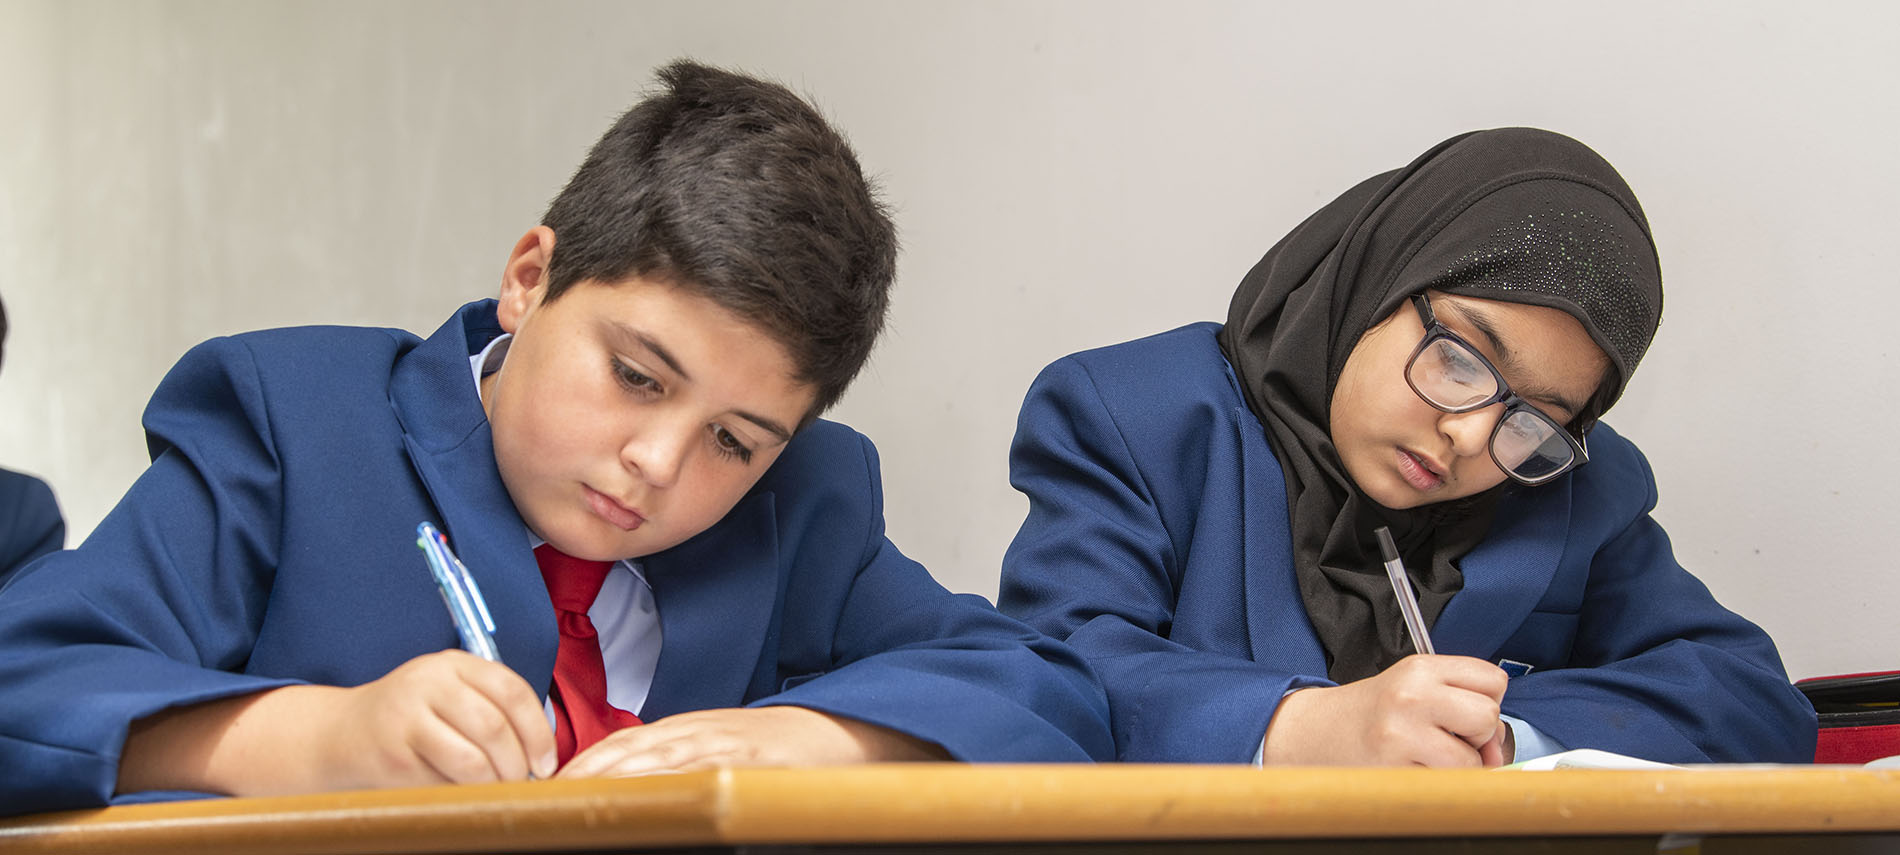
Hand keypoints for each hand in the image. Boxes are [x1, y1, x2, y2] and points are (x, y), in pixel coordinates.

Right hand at [316, 649, 557, 786]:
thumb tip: (540, 751)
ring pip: (470, 761)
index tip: (546, 762)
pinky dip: (461, 794)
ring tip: (496, 790)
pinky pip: (442, 783)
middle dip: (517, 764)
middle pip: (494, 728)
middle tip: (522, 782)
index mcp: (453, 663)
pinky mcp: (393, 757)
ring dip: (492, 784)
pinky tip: (462, 792)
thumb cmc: (412, 715)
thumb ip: (491, 705)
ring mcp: (406, 719)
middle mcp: (428, 684)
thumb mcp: (450, 691)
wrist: (343, 732)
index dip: (538, 732)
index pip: (512, 692)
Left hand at [555, 706, 947, 778]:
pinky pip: (694, 775)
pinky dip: (661, 786)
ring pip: (649, 764)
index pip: (617, 746)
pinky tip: (636, 800)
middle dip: (579, 780)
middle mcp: (698, 733)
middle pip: (622, 755)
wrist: (849, 732)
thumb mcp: (726, 746)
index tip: (540, 792)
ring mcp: (722, 747)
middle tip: (538, 806)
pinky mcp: (747, 762)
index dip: (579, 768)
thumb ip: (681, 759)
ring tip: (570, 807)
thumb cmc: (788, 750)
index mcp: (688, 729)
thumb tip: (631, 786)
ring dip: (606, 785)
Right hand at [1261, 654, 1508, 766]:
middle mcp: (1411, 695)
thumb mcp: (1413, 687)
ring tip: (1428, 755)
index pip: (1493, 678)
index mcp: (1419, 668)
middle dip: (1479, 734)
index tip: (1466, 711)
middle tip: (1450, 736)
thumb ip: (1460, 701)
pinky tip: (1413, 769)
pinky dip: (1437, 783)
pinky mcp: (1394, 769)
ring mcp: (1401, 733)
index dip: (1487, 699)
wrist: (1315, 733)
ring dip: (1458, 766)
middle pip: (1488, 715)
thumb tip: (1498, 749)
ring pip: (1472, 760)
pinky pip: (1445, 784)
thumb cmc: (1371, 713)